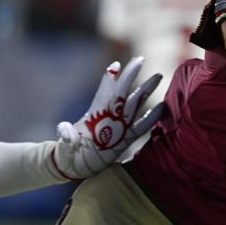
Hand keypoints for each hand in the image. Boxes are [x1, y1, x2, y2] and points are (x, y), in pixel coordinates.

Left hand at [50, 57, 163, 179]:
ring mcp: (118, 128)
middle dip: (131, 76)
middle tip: (141, 58)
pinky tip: (161, 108)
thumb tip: (66, 130)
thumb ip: (66, 138)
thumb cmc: (66, 154)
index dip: (109, 80)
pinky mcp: (124, 140)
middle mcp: (108, 118)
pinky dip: (151, 118)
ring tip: (158, 76)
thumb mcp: (64, 146)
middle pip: (123, 93)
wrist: (72, 166)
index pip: (104, 94)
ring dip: (145, 91)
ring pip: (134, 105)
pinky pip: (141, 127)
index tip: (115, 65)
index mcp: (94, 116)